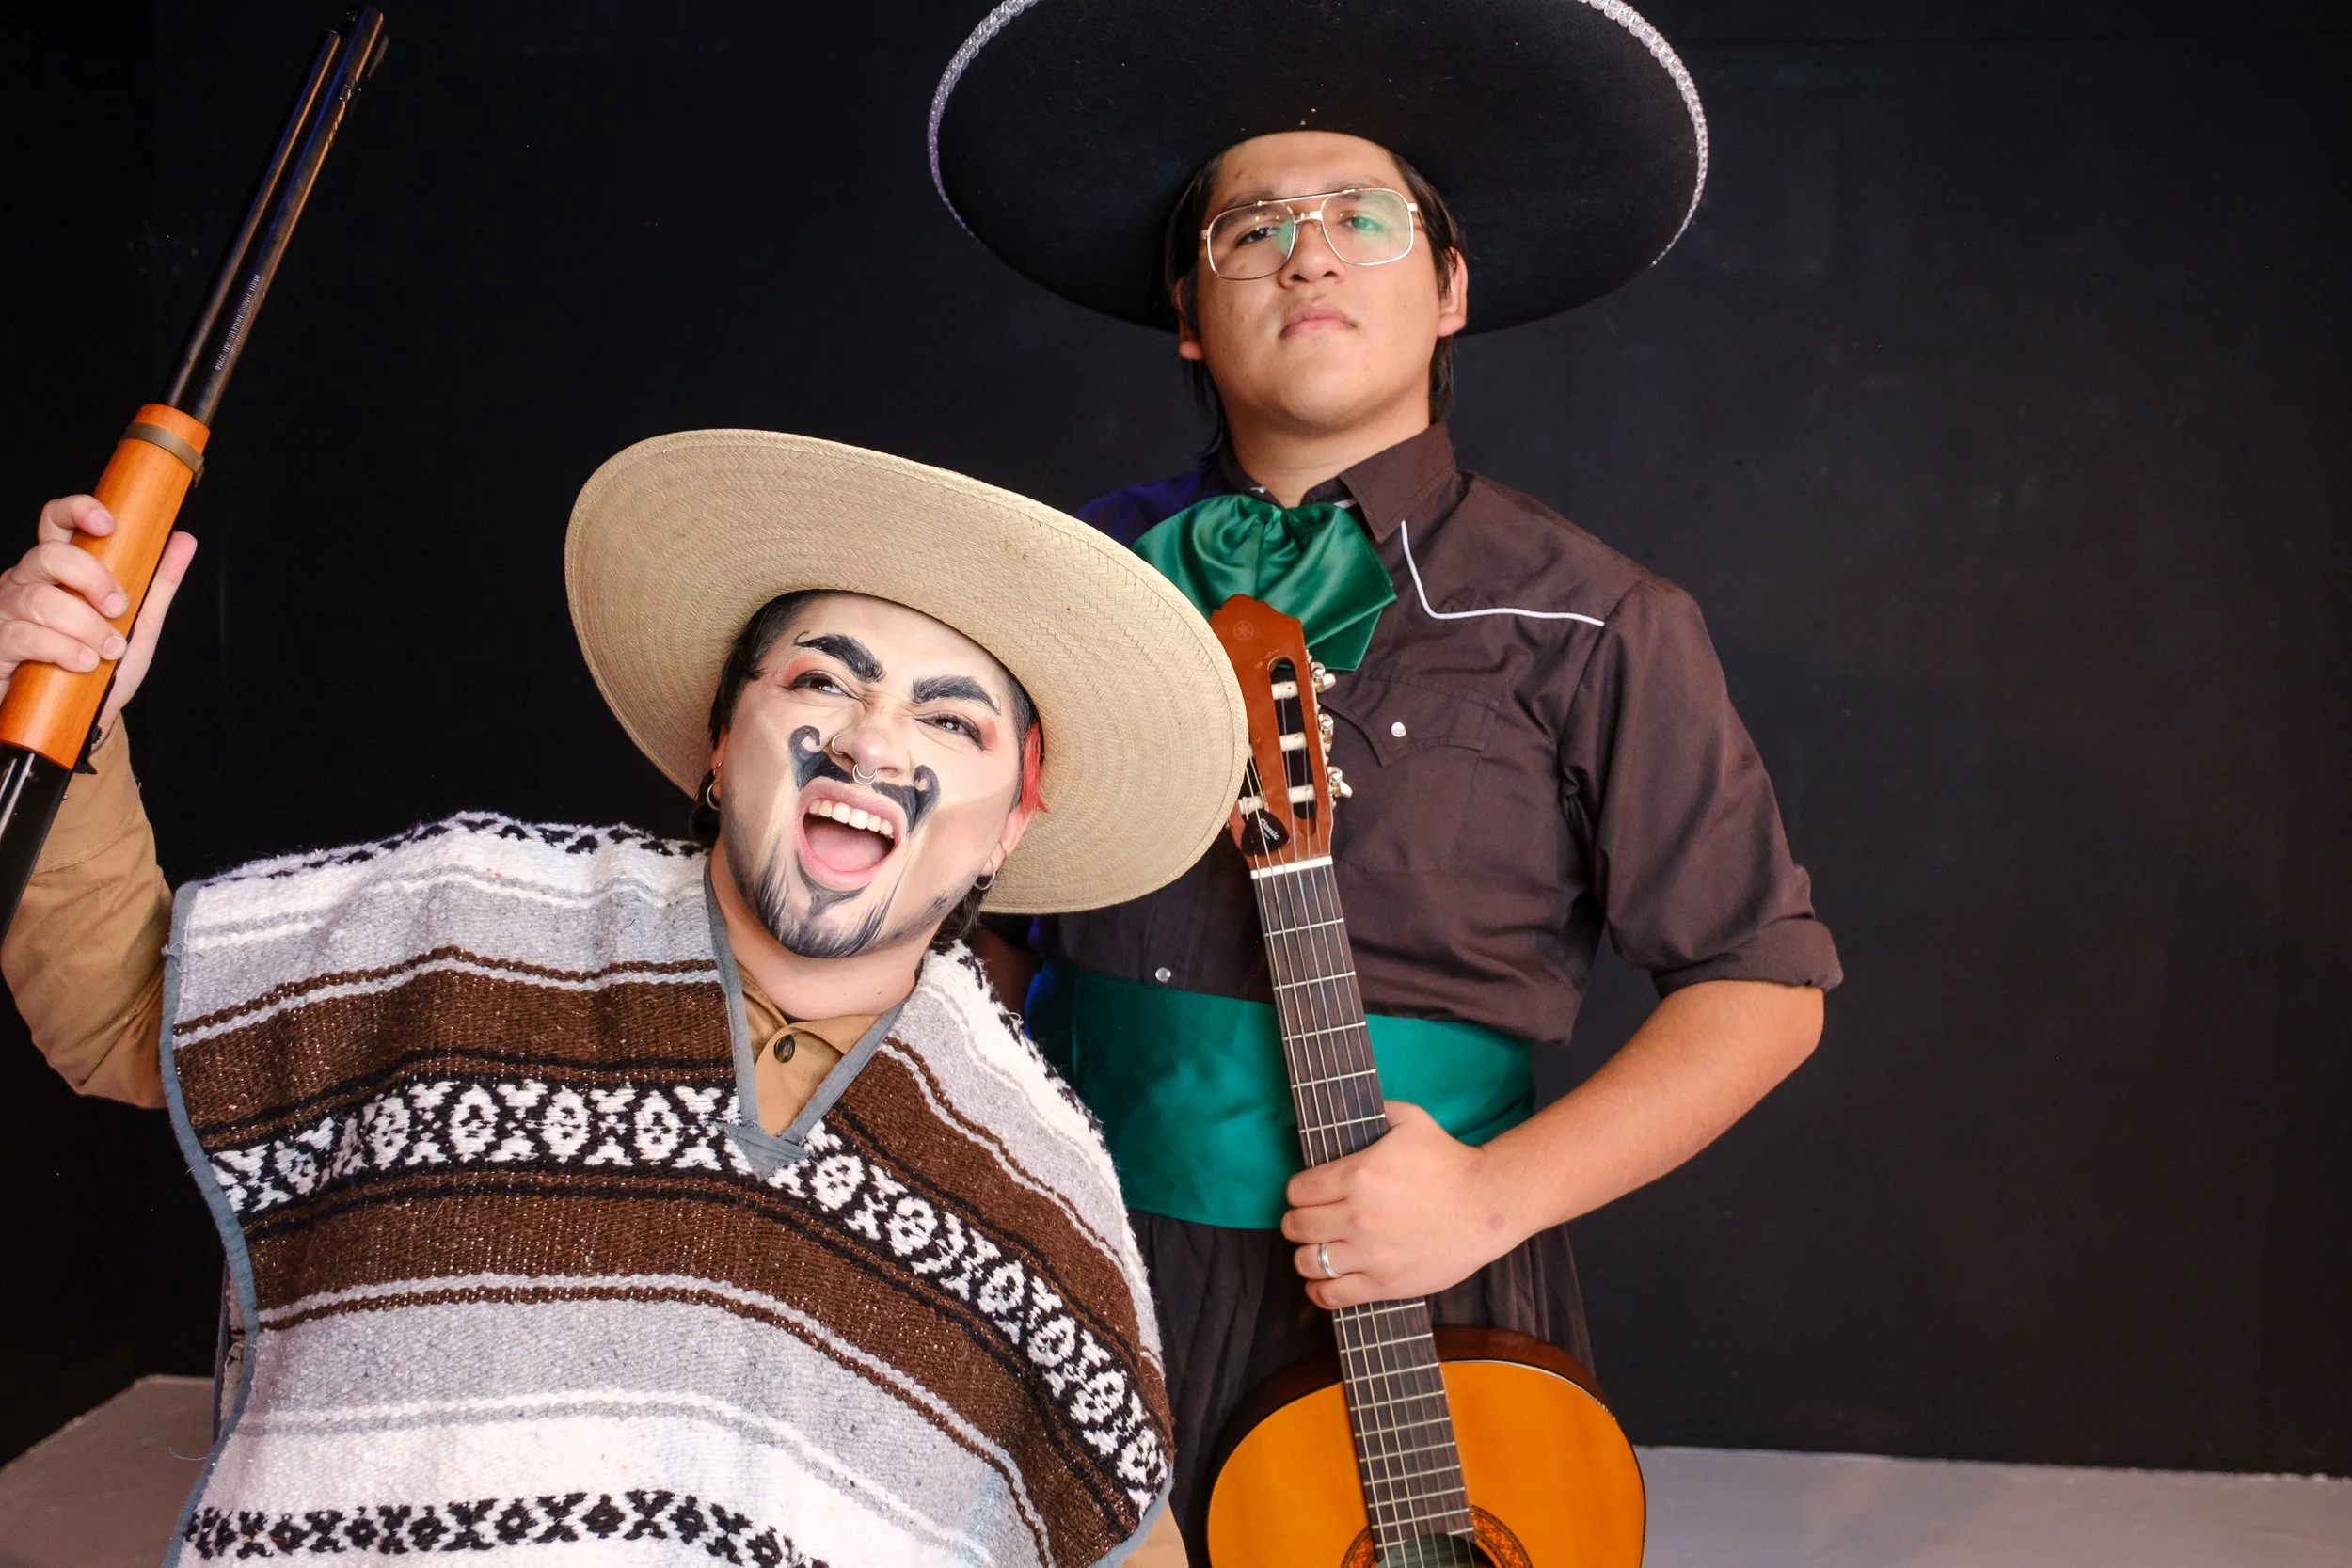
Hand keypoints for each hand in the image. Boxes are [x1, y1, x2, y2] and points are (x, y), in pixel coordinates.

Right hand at [0, 496, 198, 733]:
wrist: (80, 722)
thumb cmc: (103, 668)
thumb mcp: (138, 624)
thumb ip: (158, 583)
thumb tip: (183, 539)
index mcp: (58, 571)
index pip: (55, 523)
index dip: (76, 511)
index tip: (109, 525)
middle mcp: (26, 583)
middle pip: (49, 556)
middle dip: (92, 578)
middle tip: (119, 607)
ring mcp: (6, 612)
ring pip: (40, 599)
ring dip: (85, 626)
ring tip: (109, 649)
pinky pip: (24, 635)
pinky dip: (63, 649)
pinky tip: (85, 663)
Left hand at [1280, 1100, 1527, 1308]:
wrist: (1487, 1205)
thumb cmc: (1449, 1161)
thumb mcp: (1411, 1120)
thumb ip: (1374, 1112)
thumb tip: (1347, 1111)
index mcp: (1358, 1175)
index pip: (1297, 1190)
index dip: (1298, 1191)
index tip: (1309, 1193)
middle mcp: (1358, 1216)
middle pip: (1296, 1226)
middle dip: (1298, 1221)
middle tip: (1311, 1219)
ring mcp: (1371, 1254)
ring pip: (1307, 1262)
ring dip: (1306, 1255)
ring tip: (1319, 1248)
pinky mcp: (1385, 1283)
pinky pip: (1332, 1295)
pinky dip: (1319, 1289)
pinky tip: (1325, 1279)